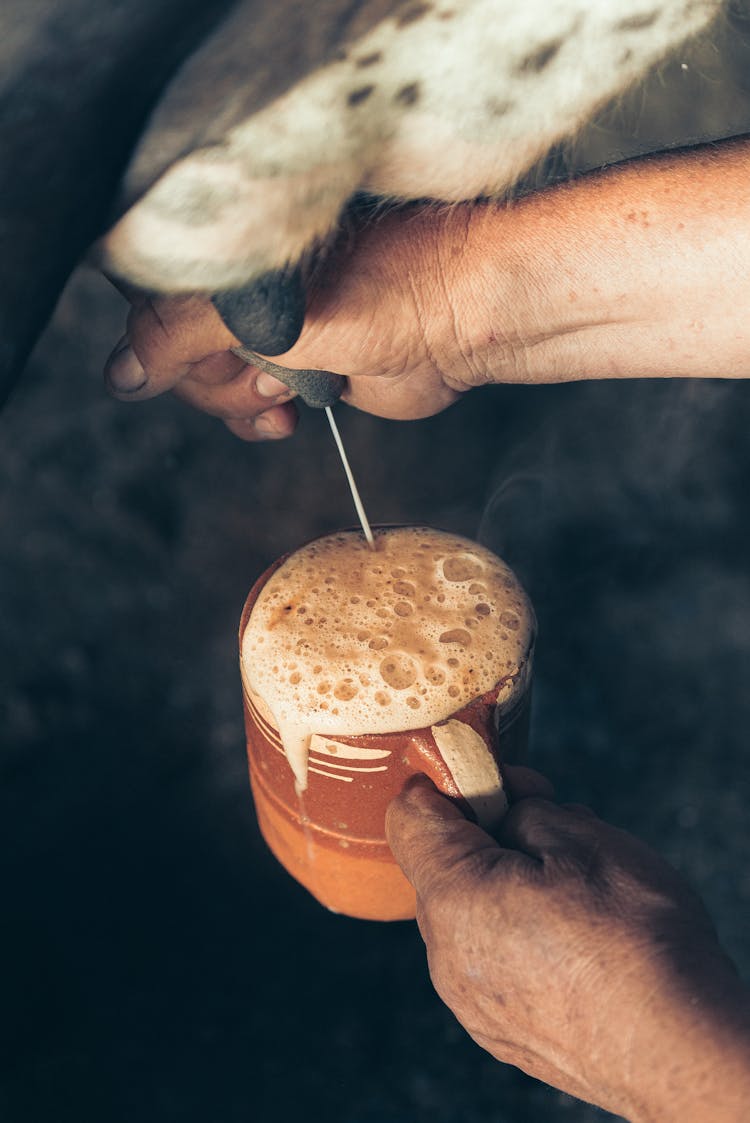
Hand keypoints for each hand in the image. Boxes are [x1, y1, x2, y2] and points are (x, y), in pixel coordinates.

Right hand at [104, 137, 749, 434]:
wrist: (459, 320)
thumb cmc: (382, 287)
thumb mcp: (266, 308)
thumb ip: (179, 335)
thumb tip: (119, 375)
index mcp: (231, 255)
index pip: (153, 304)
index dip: (168, 340)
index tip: (203, 352)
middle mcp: (243, 291)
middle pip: (178, 356)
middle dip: (216, 376)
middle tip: (262, 367)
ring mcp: (271, 333)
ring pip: (212, 388)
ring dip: (243, 400)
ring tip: (288, 384)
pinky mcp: (299, 371)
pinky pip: (250, 408)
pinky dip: (263, 418)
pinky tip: (291, 412)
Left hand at [386, 770, 749, 1121]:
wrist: (680, 1049)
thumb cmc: (636, 940)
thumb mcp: (584, 839)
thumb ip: (524, 812)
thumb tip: (505, 812)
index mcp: (455, 897)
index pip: (409, 817)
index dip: (447, 782)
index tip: (494, 777)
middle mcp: (446, 955)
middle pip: (442, 865)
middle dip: (488, 833)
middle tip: (551, 820)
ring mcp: (470, 1000)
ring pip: (469, 913)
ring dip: (508, 883)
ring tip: (577, 884)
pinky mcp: (498, 1029)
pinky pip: (489, 959)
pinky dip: (518, 933)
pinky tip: (576, 936)